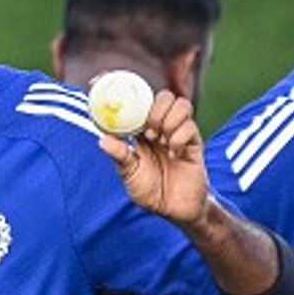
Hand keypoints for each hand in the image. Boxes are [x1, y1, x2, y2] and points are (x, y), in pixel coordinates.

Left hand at [98, 89, 208, 226]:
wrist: (175, 211)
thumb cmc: (150, 191)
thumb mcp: (130, 175)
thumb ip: (120, 156)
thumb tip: (102, 140)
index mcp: (141, 130)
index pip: (135, 102)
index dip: (120, 90)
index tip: (100, 83)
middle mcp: (160, 127)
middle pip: (163, 96)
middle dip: (155, 109)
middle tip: (148, 131)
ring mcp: (178, 133)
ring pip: (181, 104)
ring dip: (169, 119)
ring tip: (160, 140)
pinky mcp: (194, 144)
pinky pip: (190, 127)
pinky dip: (179, 137)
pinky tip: (173, 153)